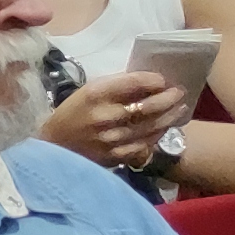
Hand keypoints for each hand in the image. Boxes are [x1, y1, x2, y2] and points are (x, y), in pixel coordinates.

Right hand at [45, 68, 192, 177]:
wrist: (54, 149)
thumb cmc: (71, 114)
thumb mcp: (87, 92)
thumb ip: (115, 87)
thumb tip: (146, 83)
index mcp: (96, 94)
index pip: (134, 83)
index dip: (154, 80)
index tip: (163, 79)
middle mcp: (106, 115)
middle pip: (148, 105)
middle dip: (168, 97)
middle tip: (179, 92)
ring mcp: (113, 138)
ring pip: (151, 125)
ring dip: (169, 115)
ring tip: (180, 107)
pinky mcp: (117, 156)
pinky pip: (145, 143)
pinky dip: (158, 133)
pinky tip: (164, 126)